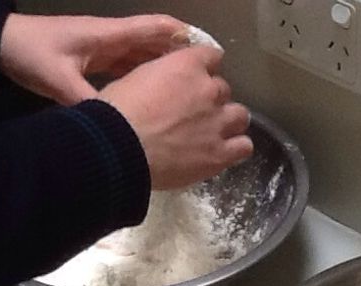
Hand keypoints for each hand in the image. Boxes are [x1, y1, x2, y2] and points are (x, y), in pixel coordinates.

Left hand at [0, 13, 189, 104]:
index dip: (184, 37)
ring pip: (144, 57)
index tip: (208, 52)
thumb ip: (87, 103)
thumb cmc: (30, 54)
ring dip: (165, 70)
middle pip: (156, 43)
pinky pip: (129, 68)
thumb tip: (114, 126)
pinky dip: (145, 78)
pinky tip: (158, 97)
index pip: (155, 29)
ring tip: (190, 92)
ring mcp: (104, 49)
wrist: (0, 46)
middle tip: (207, 79)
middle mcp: (112, 39)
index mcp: (109, 36)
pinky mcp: (95, 61)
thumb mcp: (59, 81)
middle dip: (181, 58)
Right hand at [99, 47, 252, 189]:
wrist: (120, 147)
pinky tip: (224, 152)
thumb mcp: (134, 78)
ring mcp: (217, 123)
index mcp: (186, 66)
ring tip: (214, 132)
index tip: (195, 78)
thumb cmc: (116, 112)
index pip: (211, 56)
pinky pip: (244, 147)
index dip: (204, 68)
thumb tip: (160, 88)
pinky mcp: (220, 154)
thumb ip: (158, 79)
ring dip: (229, 121)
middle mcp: (208, 90)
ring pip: (240, 115)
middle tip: (194, 113)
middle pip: (223, 89)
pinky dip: (236, 148)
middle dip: (211, 99)